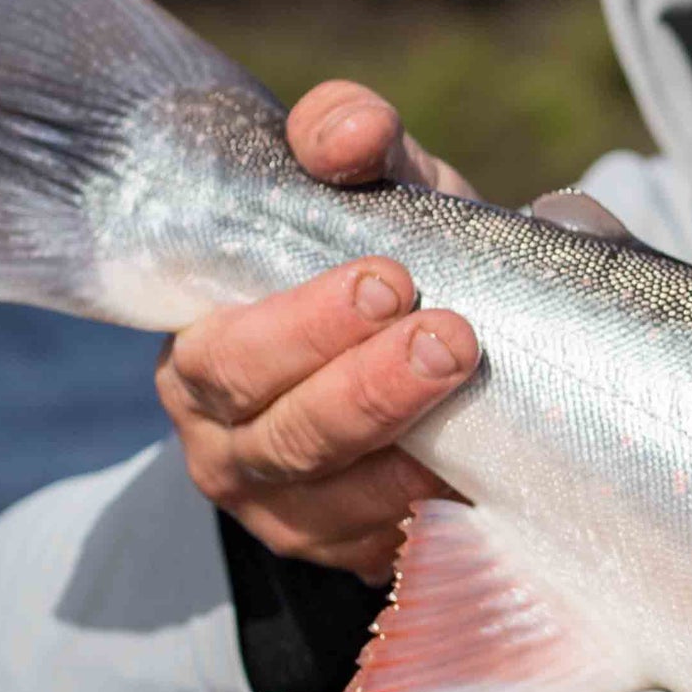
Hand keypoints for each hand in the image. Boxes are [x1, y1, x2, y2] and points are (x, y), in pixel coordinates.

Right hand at [156, 83, 483, 582]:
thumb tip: (353, 130)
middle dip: (368, 388)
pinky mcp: (348, 560)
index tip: (388, 276)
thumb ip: (350, 142)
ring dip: (409, 457)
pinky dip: (435, 518)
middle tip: (450, 337)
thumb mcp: (365, 196)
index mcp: (207, 350)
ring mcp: (287, 512)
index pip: (225, 345)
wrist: (417, 359)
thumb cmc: (379, 265)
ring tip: (479, 405)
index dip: (300, 321)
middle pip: (284, 431)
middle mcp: (229, 441)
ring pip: (336, 502)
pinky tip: (484, 484)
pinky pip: (387, 552)